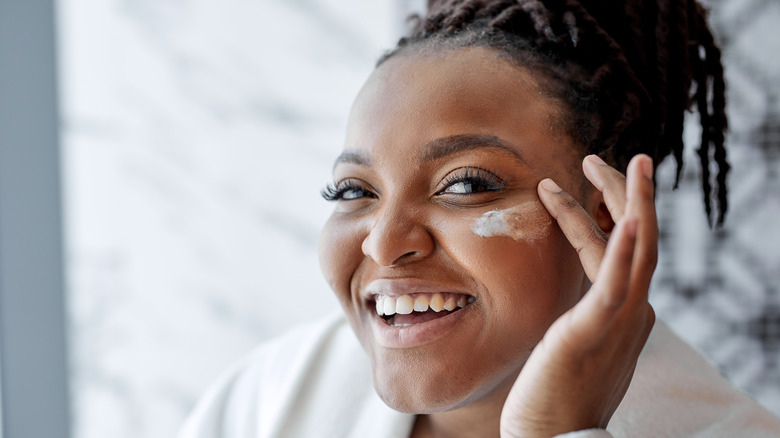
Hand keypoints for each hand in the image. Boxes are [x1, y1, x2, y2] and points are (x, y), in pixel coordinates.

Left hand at [499, 154, 657, 437]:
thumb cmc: (555, 396)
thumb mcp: (572, 344)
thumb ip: (579, 317)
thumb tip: (571, 302)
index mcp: (621, 312)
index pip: (619, 250)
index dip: (606, 214)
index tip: (593, 186)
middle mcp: (630, 311)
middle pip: (636, 238)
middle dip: (622, 194)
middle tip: (603, 159)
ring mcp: (619, 320)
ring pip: (635, 248)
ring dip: (629, 201)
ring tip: (612, 162)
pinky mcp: (596, 330)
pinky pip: (616, 284)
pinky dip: (626, 248)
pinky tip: (627, 217)